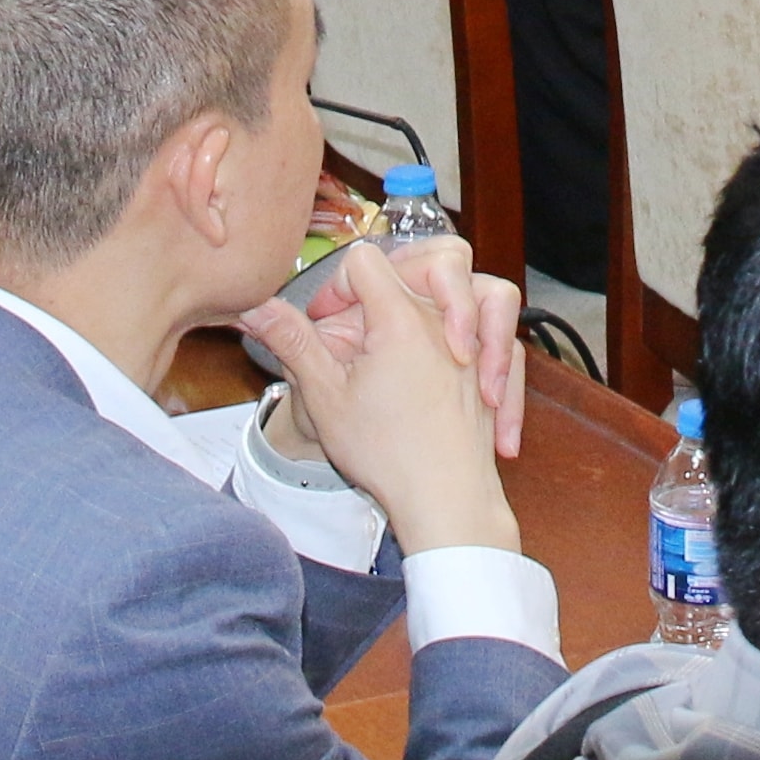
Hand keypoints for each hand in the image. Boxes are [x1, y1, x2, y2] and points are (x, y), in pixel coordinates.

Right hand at [234, 234, 520, 554]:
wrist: (447, 503)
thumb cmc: (386, 454)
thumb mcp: (325, 395)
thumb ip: (292, 341)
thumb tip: (252, 307)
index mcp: (400, 319)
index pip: (365, 262)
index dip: (338, 286)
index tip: (326, 324)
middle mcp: (445, 323)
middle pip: (438, 256)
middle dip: (402, 273)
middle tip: (374, 314)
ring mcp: (477, 347)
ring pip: (487, 287)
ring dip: (459, 299)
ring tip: (432, 325)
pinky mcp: (495, 375)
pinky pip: (507, 338)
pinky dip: (489, 344)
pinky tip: (465, 369)